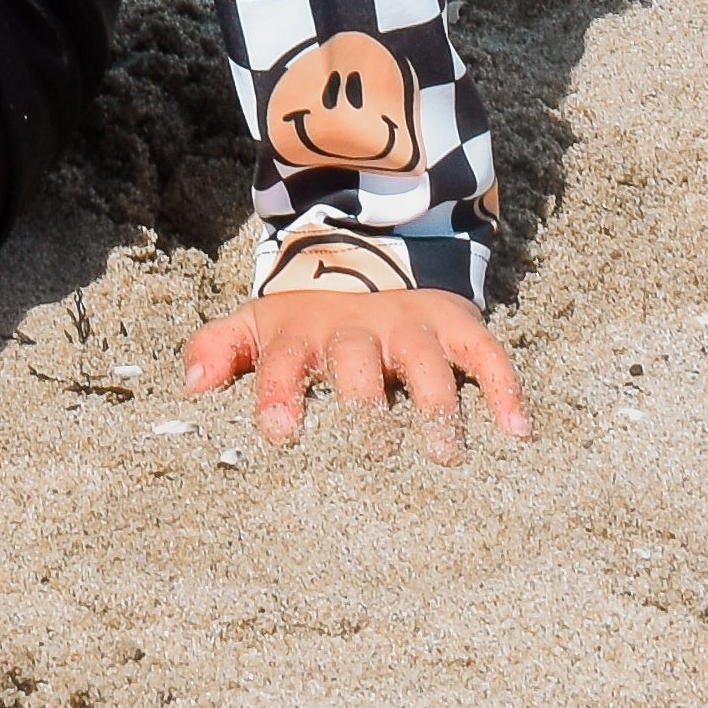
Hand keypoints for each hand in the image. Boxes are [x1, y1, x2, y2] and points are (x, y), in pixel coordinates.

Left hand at [182, 278, 528, 460]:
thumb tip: (188, 385)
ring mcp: (411, 326)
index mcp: (304, 334)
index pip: (283, 362)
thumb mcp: (260, 325)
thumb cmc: (309, 321)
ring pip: (425, 363)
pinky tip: (518, 430)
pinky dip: (503, 387)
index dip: (279, 392)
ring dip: (434, 404)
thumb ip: (221, 349)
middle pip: (358, 364)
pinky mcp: (457, 326)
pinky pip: (486, 354)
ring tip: (443, 455)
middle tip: (370, 454)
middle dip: (362, 406)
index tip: (278, 432)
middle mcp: (358, 329)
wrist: (369, 252)